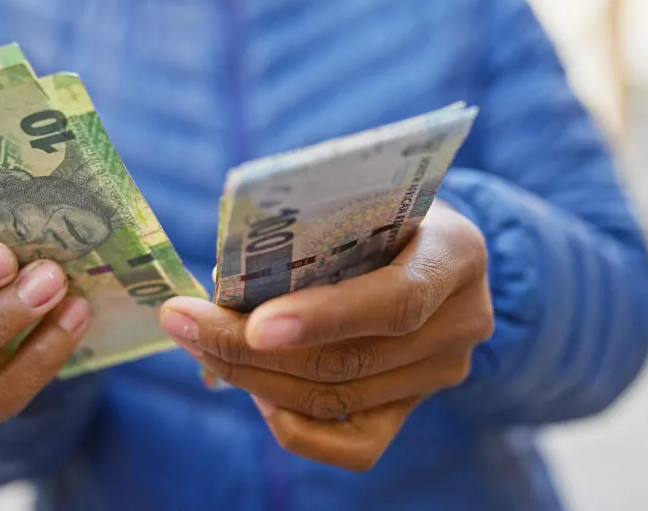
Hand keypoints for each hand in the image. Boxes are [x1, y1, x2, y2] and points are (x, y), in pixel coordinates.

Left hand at [159, 201, 492, 470]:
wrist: (430, 248)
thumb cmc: (382, 211)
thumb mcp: (362, 202)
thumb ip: (314, 234)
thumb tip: (225, 284)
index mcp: (458, 253)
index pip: (396, 300)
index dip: (324, 318)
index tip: (255, 325)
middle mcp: (462, 321)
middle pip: (351, 359)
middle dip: (252, 348)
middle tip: (185, 324)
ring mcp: (441, 374)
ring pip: (337, 398)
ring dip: (255, 378)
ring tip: (200, 347)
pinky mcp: (414, 409)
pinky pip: (352, 446)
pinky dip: (292, 423)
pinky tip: (256, 391)